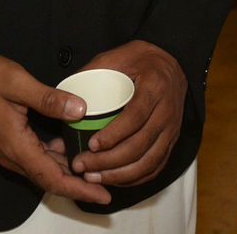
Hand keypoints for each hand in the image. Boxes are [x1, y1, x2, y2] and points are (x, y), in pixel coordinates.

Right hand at [0, 53, 109, 204]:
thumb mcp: (17, 83)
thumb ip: (50, 99)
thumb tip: (80, 111)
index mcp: (16, 145)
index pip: (52, 178)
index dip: (80, 189)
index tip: (102, 195)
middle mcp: (11, 154)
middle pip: (49, 179)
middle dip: (78, 185)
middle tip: (106, 184)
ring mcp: (7, 150)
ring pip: (42, 169)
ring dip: (67, 172)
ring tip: (93, 168)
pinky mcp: (6, 142)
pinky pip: (34, 158)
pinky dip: (54, 158)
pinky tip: (68, 145)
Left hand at [71, 40, 186, 187]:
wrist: (172, 61)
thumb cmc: (141, 59)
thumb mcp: (117, 57)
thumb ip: (92, 72)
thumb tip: (64, 93)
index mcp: (154, 87)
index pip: (136, 116)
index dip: (114, 134)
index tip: (91, 144)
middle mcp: (167, 111)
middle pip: (140, 144)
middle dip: (109, 161)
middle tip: (83, 165)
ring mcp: (171, 128)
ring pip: (149, 161)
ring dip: (120, 174)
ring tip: (94, 177)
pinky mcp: (172, 140)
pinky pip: (156, 166)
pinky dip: (135, 178)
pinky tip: (114, 179)